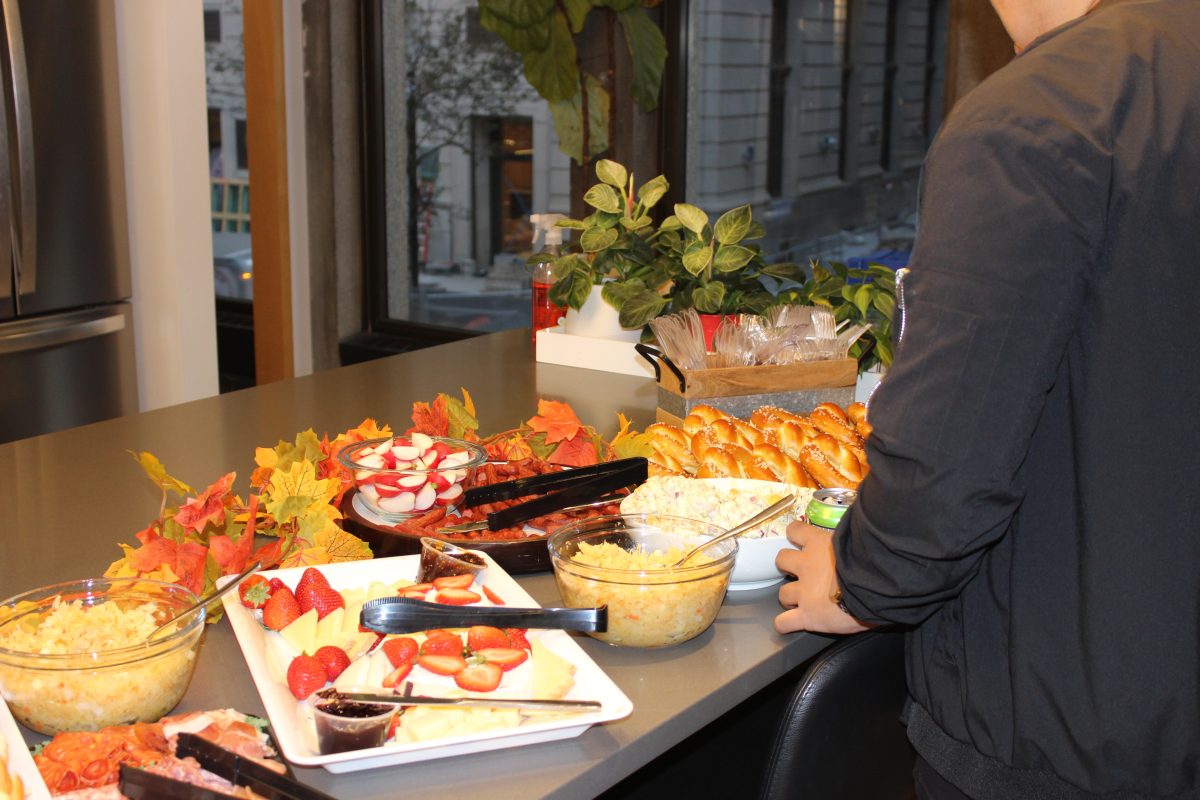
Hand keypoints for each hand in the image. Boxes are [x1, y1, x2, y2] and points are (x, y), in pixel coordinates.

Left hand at [774, 520, 872, 634]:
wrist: (876, 584)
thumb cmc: (874, 560)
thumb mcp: (860, 540)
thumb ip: (850, 538)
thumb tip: (856, 532)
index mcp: (819, 544)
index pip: (795, 530)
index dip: (796, 536)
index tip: (801, 541)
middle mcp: (806, 566)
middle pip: (782, 560)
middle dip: (788, 567)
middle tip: (801, 573)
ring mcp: (804, 592)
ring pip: (783, 594)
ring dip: (789, 597)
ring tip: (800, 602)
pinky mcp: (807, 616)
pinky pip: (784, 623)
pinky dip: (784, 625)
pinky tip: (788, 625)